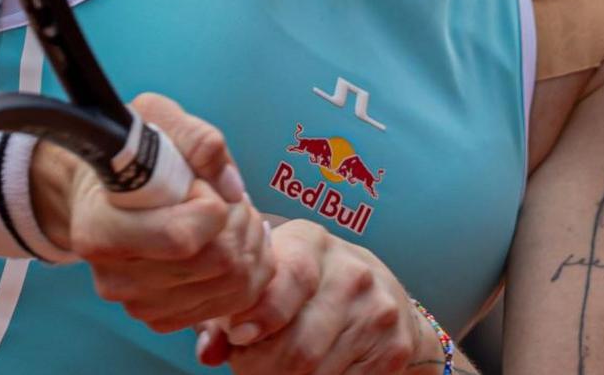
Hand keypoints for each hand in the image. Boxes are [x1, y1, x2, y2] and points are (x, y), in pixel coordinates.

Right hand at [33, 94, 271, 333]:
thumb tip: (231, 186)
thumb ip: (196, 139)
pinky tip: (234, 240)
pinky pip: (231, 304)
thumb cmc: (130, 152)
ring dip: (249, 245)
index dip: (211, 205)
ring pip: (232, 286)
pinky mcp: (161, 317)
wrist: (103, 191)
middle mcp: (114, 278)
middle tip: (229, 197)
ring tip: (233, 214)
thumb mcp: (154, 118)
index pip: (182, 238)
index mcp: (100, 230)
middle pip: (217, 264)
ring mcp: (137, 304)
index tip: (200, 182)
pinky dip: (248, 270)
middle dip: (239, 222)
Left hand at [215, 220, 433, 374]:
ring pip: (316, 371)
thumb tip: (209, 351)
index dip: (262, 313)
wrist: (379, 294)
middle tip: (247, 365)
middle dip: (260, 367)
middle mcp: (353, 271)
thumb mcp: (264, 280)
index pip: (292, 277)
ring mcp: (378, 311)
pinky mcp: (394, 348)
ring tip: (272, 368)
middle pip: (299, 344)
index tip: (239, 337)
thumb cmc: (299, 285)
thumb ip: (225, 314)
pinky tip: (307, 372)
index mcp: (312, 242)